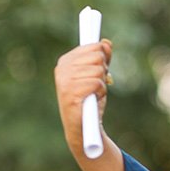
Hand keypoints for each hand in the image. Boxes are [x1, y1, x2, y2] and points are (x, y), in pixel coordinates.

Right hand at [54, 39, 112, 154]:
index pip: (93, 46)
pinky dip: (100, 92)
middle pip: (98, 56)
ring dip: (101, 84)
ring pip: (99, 70)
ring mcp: (65, 80)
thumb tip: (106, 43)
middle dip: (103, 71)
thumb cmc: (90, 100)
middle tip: (96, 85)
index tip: (101, 68)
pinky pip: (97, 83)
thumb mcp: (98, 76)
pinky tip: (92, 100)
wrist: (83, 127)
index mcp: (66, 61)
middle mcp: (63, 69)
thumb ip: (102, 58)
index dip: (103, 57)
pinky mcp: (70, 93)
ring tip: (93, 94)